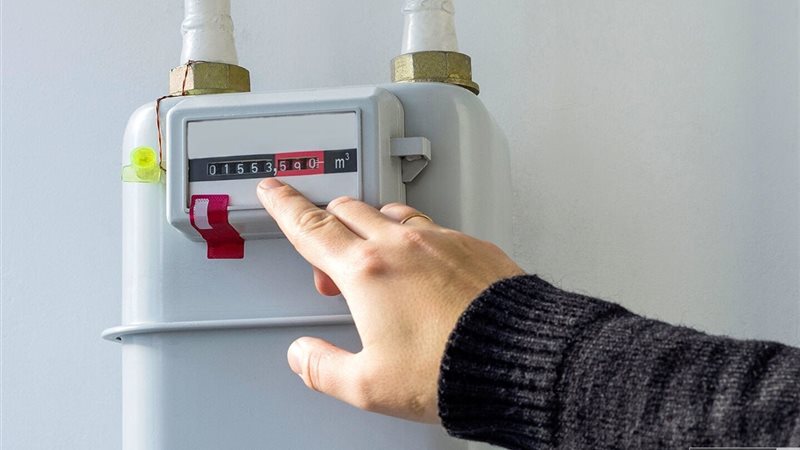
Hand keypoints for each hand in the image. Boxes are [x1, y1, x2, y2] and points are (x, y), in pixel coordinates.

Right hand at [257, 179, 523, 422]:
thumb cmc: (451, 368)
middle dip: (328, 227)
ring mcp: (439, 239)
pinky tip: (423, 269)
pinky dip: (414, 240)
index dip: (285, 205)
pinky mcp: (471, 244)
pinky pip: (431, 227)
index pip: (310, 226)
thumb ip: (324, 368)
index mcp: (366, 271)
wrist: (521, 357)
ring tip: (376, 267)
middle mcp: (401, 245)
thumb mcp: (369, 385)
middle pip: (347, 211)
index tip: (274, 190)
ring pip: (390, 213)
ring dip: (372, 229)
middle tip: (329, 266)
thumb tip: (303, 357)